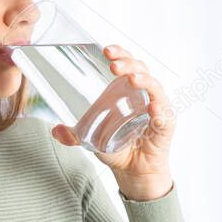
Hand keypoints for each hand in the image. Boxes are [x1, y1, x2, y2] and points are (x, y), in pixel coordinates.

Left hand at [51, 45, 175, 200]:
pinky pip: (164, 113)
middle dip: (128, 62)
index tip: (106, 50)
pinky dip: (159, 109)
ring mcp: (157, 107)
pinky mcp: (166, 124)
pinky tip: (151, 107)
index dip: (120, 53)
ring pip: (154, 85)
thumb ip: (74, 135)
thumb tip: (55, 131)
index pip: (127, 64)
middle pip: (140, 69)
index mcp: (128, 90)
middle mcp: (144, 94)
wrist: (134, 172)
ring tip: (130, 78)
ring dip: (143, 79)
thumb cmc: (118, 149)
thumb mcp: (92, 139)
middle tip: (112, 64)